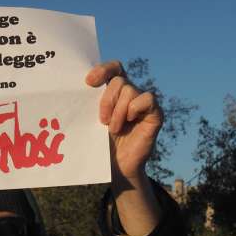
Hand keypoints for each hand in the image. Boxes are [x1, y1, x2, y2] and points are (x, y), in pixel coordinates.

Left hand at [86, 61, 163, 183]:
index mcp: (114, 92)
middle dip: (107, 100)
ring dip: (118, 111)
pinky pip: (147, 99)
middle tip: (102, 120)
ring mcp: (143, 103)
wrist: (117, 166)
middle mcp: (130, 94)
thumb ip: (91, 102)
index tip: (88, 82)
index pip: (113, 68)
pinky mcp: (155, 114)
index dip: (103, 70)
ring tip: (114, 129)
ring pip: (130, 90)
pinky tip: (129, 121)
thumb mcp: (92, 120)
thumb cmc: (102, 143)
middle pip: (119, 80)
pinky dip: (134, 108)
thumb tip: (80, 86)